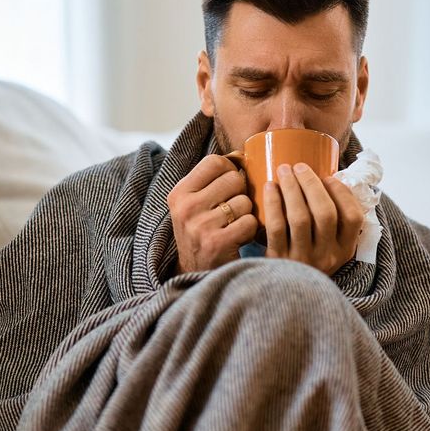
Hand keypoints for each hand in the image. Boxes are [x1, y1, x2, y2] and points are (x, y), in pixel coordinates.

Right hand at [168, 155, 259, 273]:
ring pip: (245, 202)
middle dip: (240, 193)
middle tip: (232, 210)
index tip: (228, 185)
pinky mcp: (217, 243)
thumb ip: (208, 182)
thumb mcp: (192, 205)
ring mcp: (200, 226)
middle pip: (234, 179)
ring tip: (233, 226)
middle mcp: (186, 208)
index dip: (229, 170)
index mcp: (178, 193)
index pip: (214, 162)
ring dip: (246, 215)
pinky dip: (250, 231)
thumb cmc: (200, 233)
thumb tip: (241, 155)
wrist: (194, 275)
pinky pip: (250, 222)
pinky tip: (238, 238)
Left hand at [263, 162, 362, 274]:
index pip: (353, 218)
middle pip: (325, 213)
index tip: (329, 177)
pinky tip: (269, 187)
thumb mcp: (328, 248)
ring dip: (292, 189)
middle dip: (311, 184)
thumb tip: (327, 180)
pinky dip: (273, 203)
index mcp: (344, 251)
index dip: (342, 193)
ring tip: (284, 171)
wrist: (283, 296)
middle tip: (299, 166)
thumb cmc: (305, 260)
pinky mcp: (278, 260)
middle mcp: (327, 257)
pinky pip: (276, 227)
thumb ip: (333, 224)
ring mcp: (303, 260)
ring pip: (300, 218)